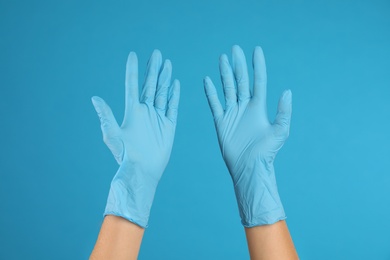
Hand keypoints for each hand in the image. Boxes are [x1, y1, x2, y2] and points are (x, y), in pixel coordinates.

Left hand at [92, 50, 179, 227]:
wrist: (142, 170)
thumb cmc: (125, 155)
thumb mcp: (112, 134)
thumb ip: (106, 116)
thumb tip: (95, 98)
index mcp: (132, 111)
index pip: (132, 85)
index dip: (133, 70)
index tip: (133, 55)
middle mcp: (145, 111)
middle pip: (150, 85)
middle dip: (153, 69)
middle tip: (157, 53)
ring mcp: (158, 117)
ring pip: (162, 93)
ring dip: (165, 78)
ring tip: (167, 64)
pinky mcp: (168, 125)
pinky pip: (172, 106)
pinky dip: (174, 95)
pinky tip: (175, 84)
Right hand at [204, 45, 291, 226]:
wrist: (249, 168)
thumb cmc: (267, 152)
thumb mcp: (280, 131)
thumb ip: (283, 112)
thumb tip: (287, 91)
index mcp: (258, 107)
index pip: (258, 81)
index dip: (257, 66)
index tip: (256, 50)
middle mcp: (245, 107)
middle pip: (240, 81)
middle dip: (238, 65)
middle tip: (234, 49)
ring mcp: (232, 114)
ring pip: (227, 89)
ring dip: (224, 74)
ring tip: (222, 59)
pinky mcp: (221, 122)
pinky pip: (214, 104)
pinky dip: (210, 93)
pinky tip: (207, 80)